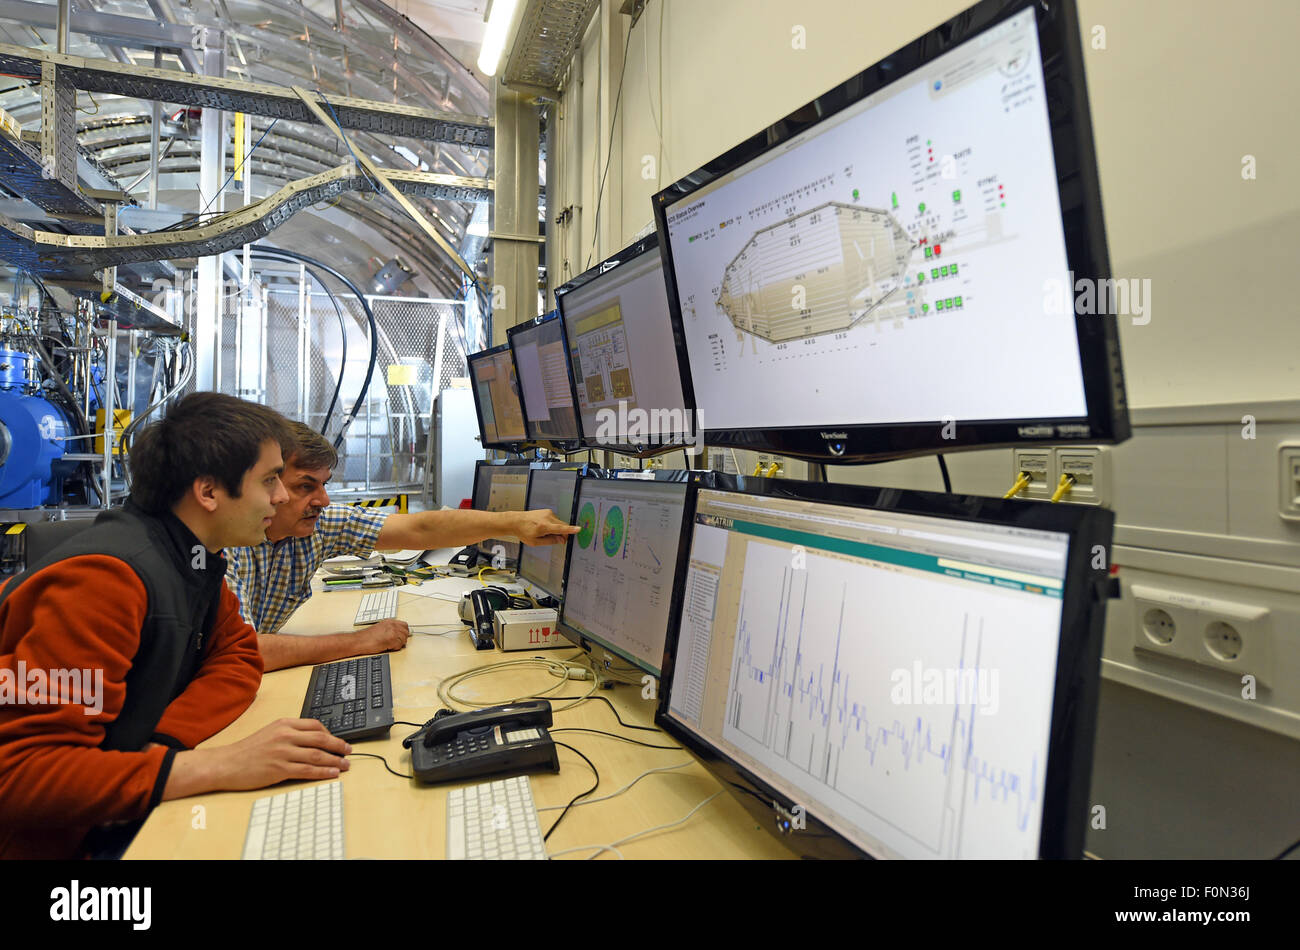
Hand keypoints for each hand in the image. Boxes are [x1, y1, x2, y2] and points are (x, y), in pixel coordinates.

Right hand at [206, 718, 350, 789]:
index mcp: (284, 724)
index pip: (315, 726)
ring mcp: (283, 752)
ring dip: (335, 760)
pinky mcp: (279, 769)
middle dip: (339, 746)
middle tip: (349, 751)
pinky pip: (307, 770)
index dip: (331, 734)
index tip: (338, 741)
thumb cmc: (247, 750)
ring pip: (317, 755)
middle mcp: (286, 736)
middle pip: (321, 739)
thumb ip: (290, 733)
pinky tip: (332, 773)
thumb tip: (314, 739)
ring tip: (346, 765)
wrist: (227, 764)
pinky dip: (323, 772)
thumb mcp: (270, 732)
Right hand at [360, 618, 409, 652]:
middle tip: (395, 643)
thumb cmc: (366, 637)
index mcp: (389, 621)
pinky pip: (399, 645)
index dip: (403, 632)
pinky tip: (388, 647)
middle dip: (402, 639)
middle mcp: (392, 624)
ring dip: (399, 644)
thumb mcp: (380, 628)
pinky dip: (395, 648)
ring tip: (390, 645)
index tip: (401, 637)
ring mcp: (392, 631)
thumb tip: (399, 634)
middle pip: (406, 632)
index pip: (404, 625)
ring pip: (404, 639)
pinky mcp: (391, 639)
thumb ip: (390, 629)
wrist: (359, 641)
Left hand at [515, 508, 581, 545]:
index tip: (579, 529)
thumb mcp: (536, 542)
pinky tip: (544, 527)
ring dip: (557, 529)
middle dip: (563, 534)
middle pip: (563, 526)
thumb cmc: (524, 532)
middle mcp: (547, 518)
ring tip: (545, 533)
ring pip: (559, 523)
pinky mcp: (547, 511)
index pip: (560, 529)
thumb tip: (561, 540)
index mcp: (544, 526)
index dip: (571, 530)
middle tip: (558, 541)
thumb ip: (550, 541)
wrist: (516, 521)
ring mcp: (548, 513)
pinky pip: (555, 520)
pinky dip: (553, 525)